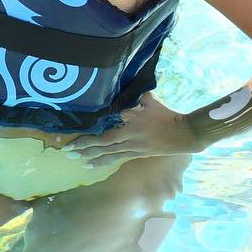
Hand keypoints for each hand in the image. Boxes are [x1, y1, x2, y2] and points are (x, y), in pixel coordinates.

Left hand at [63, 93, 199, 166]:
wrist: (184, 134)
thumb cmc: (167, 115)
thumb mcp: (150, 102)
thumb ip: (135, 97)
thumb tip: (125, 87)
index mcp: (131, 128)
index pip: (105, 137)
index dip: (88, 142)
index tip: (73, 144)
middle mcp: (130, 141)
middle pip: (103, 148)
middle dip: (85, 151)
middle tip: (68, 154)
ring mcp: (134, 149)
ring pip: (110, 156)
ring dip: (93, 159)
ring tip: (78, 162)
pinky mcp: (138, 154)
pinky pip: (118, 158)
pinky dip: (105, 161)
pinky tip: (95, 164)